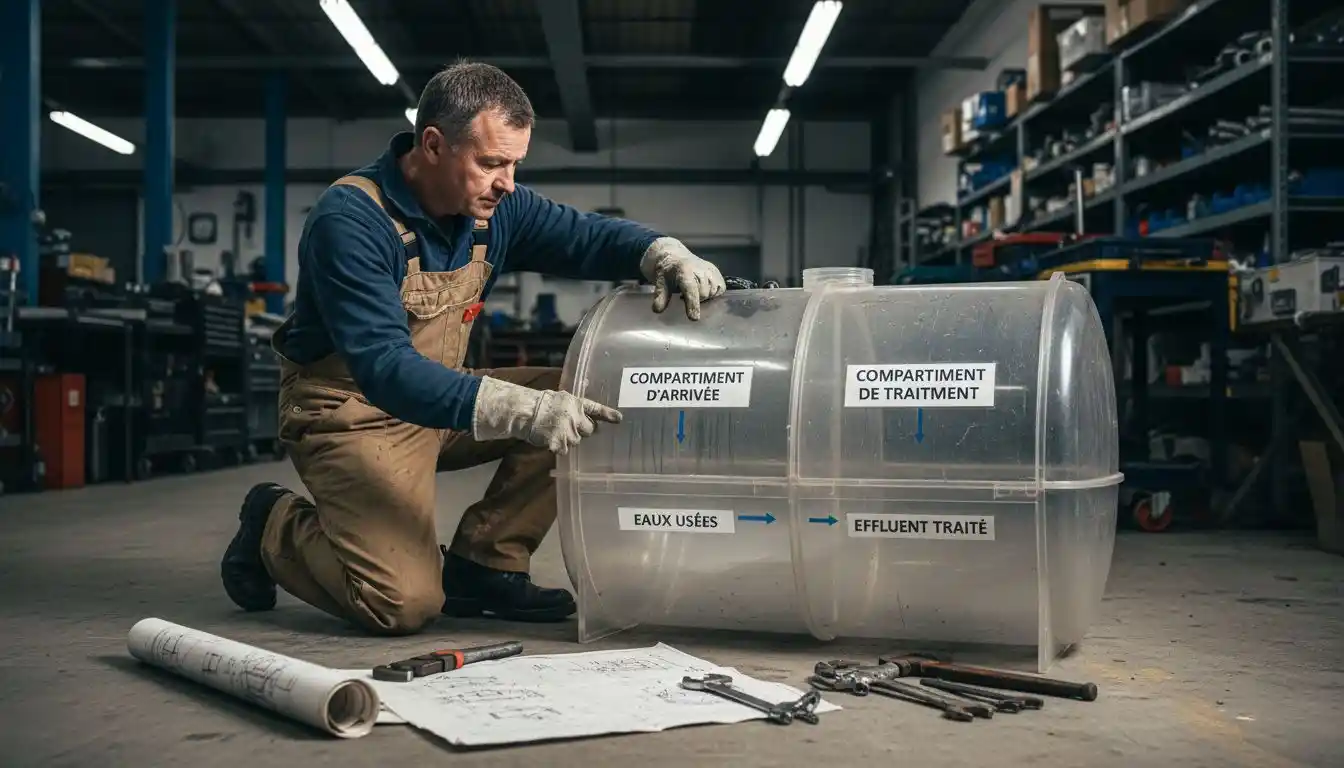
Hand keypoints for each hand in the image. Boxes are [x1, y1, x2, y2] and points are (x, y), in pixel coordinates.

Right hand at [471, 376, 621, 454]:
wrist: (525, 412)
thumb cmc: (541, 404)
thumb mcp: (561, 399)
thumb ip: (575, 407)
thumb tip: (587, 418)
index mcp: (576, 403)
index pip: (596, 409)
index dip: (608, 415)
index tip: (619, 419)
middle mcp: (575, 417)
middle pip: (589, 430)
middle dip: (582, 430)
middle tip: (568, 427)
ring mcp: (568, 431)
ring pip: (576, 442)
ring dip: (568, 440)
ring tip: (554, 431)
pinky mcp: (560, 442)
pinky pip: (564, 450)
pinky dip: (558, 447)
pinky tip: (549, 439)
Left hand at [640, 237, 726, 320]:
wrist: (676, 257)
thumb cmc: (669, 272)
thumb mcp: (660, 282)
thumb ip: (660, 296)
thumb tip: (657, 310)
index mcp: (684, 271)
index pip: (691, 290)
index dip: (693, 304)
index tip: (694, 318)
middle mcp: (700, 269)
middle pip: (703, 295)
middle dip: (695, 300)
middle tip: (684, 295)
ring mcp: (711, 271)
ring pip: (712, 293)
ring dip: (704, 297)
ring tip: (693, 290)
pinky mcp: (718, 273)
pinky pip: (720, 290)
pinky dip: (713, 293)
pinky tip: (703, 289)